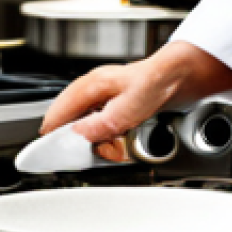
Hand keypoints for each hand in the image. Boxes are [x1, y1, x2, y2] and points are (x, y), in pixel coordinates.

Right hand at [39, 41, 231, 160]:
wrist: (180, 74)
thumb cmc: (157, 82)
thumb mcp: (127, 109)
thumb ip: (100, 124)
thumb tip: (76, 137)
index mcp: (90, 86)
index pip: (57, 114)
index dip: (52, 137)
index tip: (51, 157)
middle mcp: (93, 90)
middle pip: (71, 125)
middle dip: (84, 143)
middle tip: (101, 152)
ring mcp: (103, 98)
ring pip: (87, 129)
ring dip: (101, 143)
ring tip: (117, 146)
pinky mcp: (115, 106)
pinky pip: (103, 128)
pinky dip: (111, 139)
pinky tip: (123, 140)